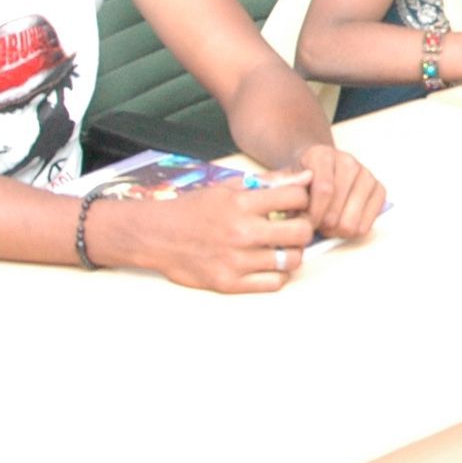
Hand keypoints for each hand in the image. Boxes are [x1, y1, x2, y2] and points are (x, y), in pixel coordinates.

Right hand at [101, 172, 313, 293]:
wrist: (156, 235)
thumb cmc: (193, 209)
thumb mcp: (227, 187)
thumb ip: (267, 182)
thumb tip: (304, 178)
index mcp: (240, 203)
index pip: (296, 197)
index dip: (303, 198)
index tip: (297, 204)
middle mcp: (240, 232)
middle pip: (300, 232)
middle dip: (304, 228)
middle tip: (296, 228)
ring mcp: (235, 260)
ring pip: (291, 261)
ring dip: (293, 253)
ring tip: (283, 247)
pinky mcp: (229, 284)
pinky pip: (273, 283)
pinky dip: (278, 274)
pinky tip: (269, 265)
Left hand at [289, 144, 386, 241]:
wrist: (318, 168)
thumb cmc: (303, 179)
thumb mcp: (288, 182)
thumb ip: (287, 193)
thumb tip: (292, 212)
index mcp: (322, 155)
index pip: (324, 190)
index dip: (313, 214)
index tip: (304, 224)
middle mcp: (347, 160)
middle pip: (337, 208)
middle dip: (322, 225)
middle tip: (314, 226)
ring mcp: (366, 174)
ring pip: (352, 220)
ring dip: (336, 231)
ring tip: (327, 227)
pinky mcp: (379, 189)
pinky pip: (367, 224)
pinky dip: (352, 232)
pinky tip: (341, 223)